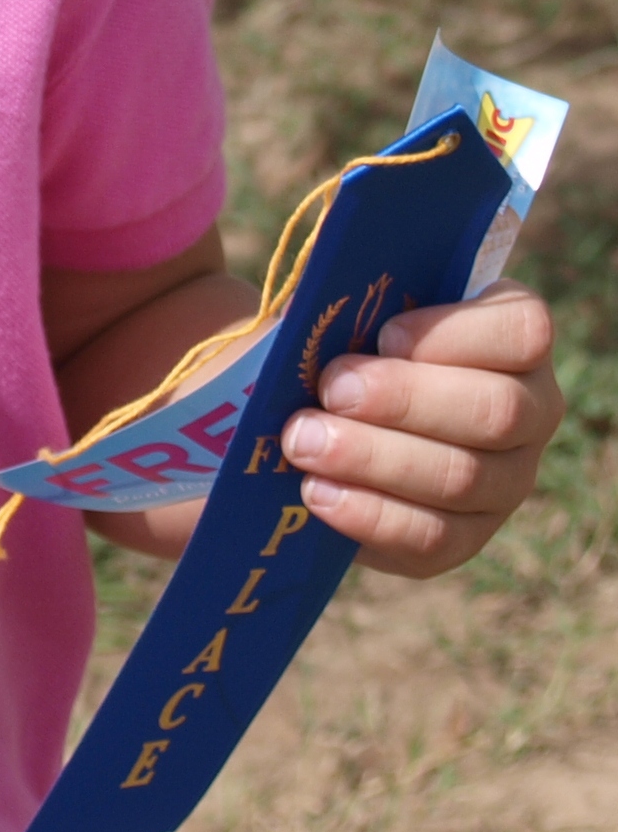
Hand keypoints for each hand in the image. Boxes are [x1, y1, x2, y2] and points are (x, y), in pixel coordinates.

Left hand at [280, 280, 562, 576]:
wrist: (323, 414)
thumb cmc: (346, 339)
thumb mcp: (350, 305)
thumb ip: (350, 293)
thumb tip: (319, 297)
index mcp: (511, 338)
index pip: (523, 330)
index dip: (457, 333)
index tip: (385, 334)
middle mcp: (529, 411)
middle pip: (496, 411)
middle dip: (404, 399)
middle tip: (330, 390)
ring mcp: (505, 481)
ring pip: (461, 478)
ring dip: (373, 457)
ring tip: (302, 441)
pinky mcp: (465, 538)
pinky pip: (432, 537)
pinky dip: (369, 513)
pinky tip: (317, 491)